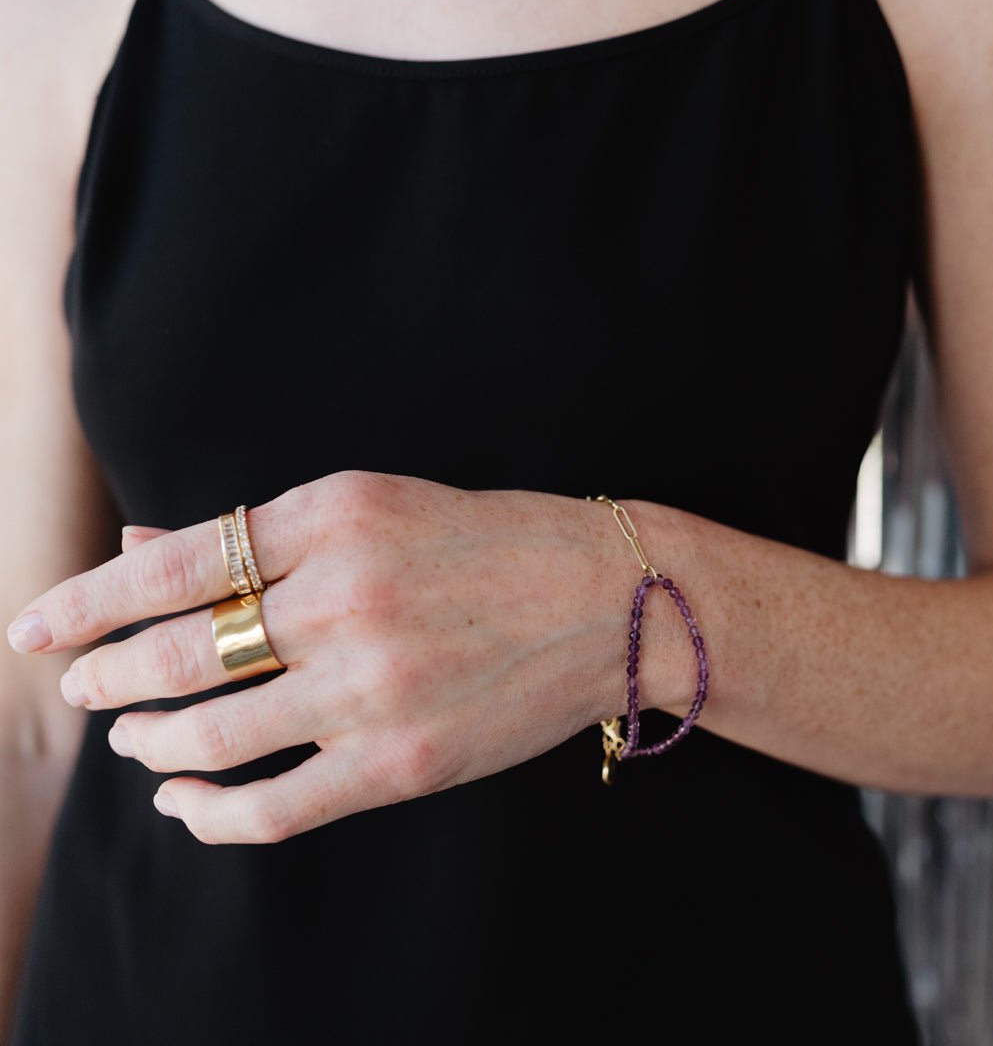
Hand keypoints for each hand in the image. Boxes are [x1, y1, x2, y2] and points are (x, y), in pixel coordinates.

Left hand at [5, 471, 691, 843]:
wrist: (606, 598)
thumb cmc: (492, 541)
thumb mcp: (377, 506)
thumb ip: (260, 531)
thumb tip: (142, 543)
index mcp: (336, 515)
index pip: (177, 561)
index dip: (89, 598)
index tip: (36, 625)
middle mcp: (346, 596)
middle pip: (180, 650)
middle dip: (106, 675)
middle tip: (76, 686)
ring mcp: (372, 685)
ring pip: (213, 733)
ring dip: (151, 741)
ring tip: (133, 740)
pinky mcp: (401, 760)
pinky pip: (274, 806)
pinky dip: (209, 815)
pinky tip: (184, 804)